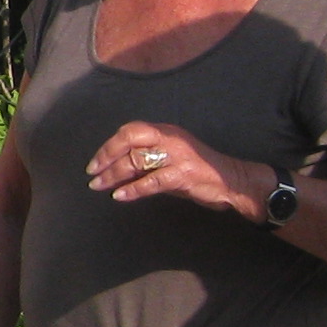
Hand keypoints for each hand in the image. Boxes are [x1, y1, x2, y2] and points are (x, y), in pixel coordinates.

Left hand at [85, 122, 257, 216]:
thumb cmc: (199, 173)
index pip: (131, 130)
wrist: (233, 181)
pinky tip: (120, 196)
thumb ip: (146, 163)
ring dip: (114, 174)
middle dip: (107, 154)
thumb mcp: (170, 162)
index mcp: (166, 131)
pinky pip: (152, 180)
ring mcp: (177, 155)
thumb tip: (115, 172)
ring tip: (99, 186)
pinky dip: (133, 189)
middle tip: (93, 172)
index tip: (96, 163)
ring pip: (137, 159)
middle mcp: (170, 137)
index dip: (109, 145)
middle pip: (130, 137)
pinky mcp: (184, 174)